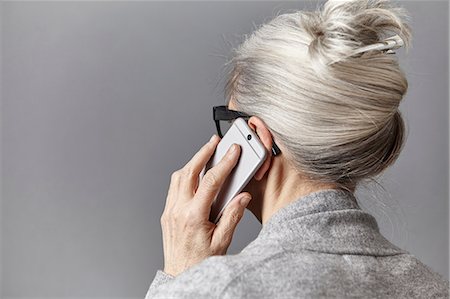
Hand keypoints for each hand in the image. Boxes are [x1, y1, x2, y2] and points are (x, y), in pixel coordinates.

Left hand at [160, 134, 251, 276]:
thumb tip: (242, 197)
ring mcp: (170, 211)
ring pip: (178, 177)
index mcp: (193, 216)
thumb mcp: (222, 241)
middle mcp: (178, 210)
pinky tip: (194, 175)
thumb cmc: (200, 262)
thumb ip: (233, 216)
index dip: (224, 163)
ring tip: (205, 154)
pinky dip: (184, 176)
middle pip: (189, 172)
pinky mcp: (167, 214)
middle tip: (214, 142)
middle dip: (202, 153)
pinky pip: (173, 188)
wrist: (181, 275)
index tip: (233, 151)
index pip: (211, 181)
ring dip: (192, 163)